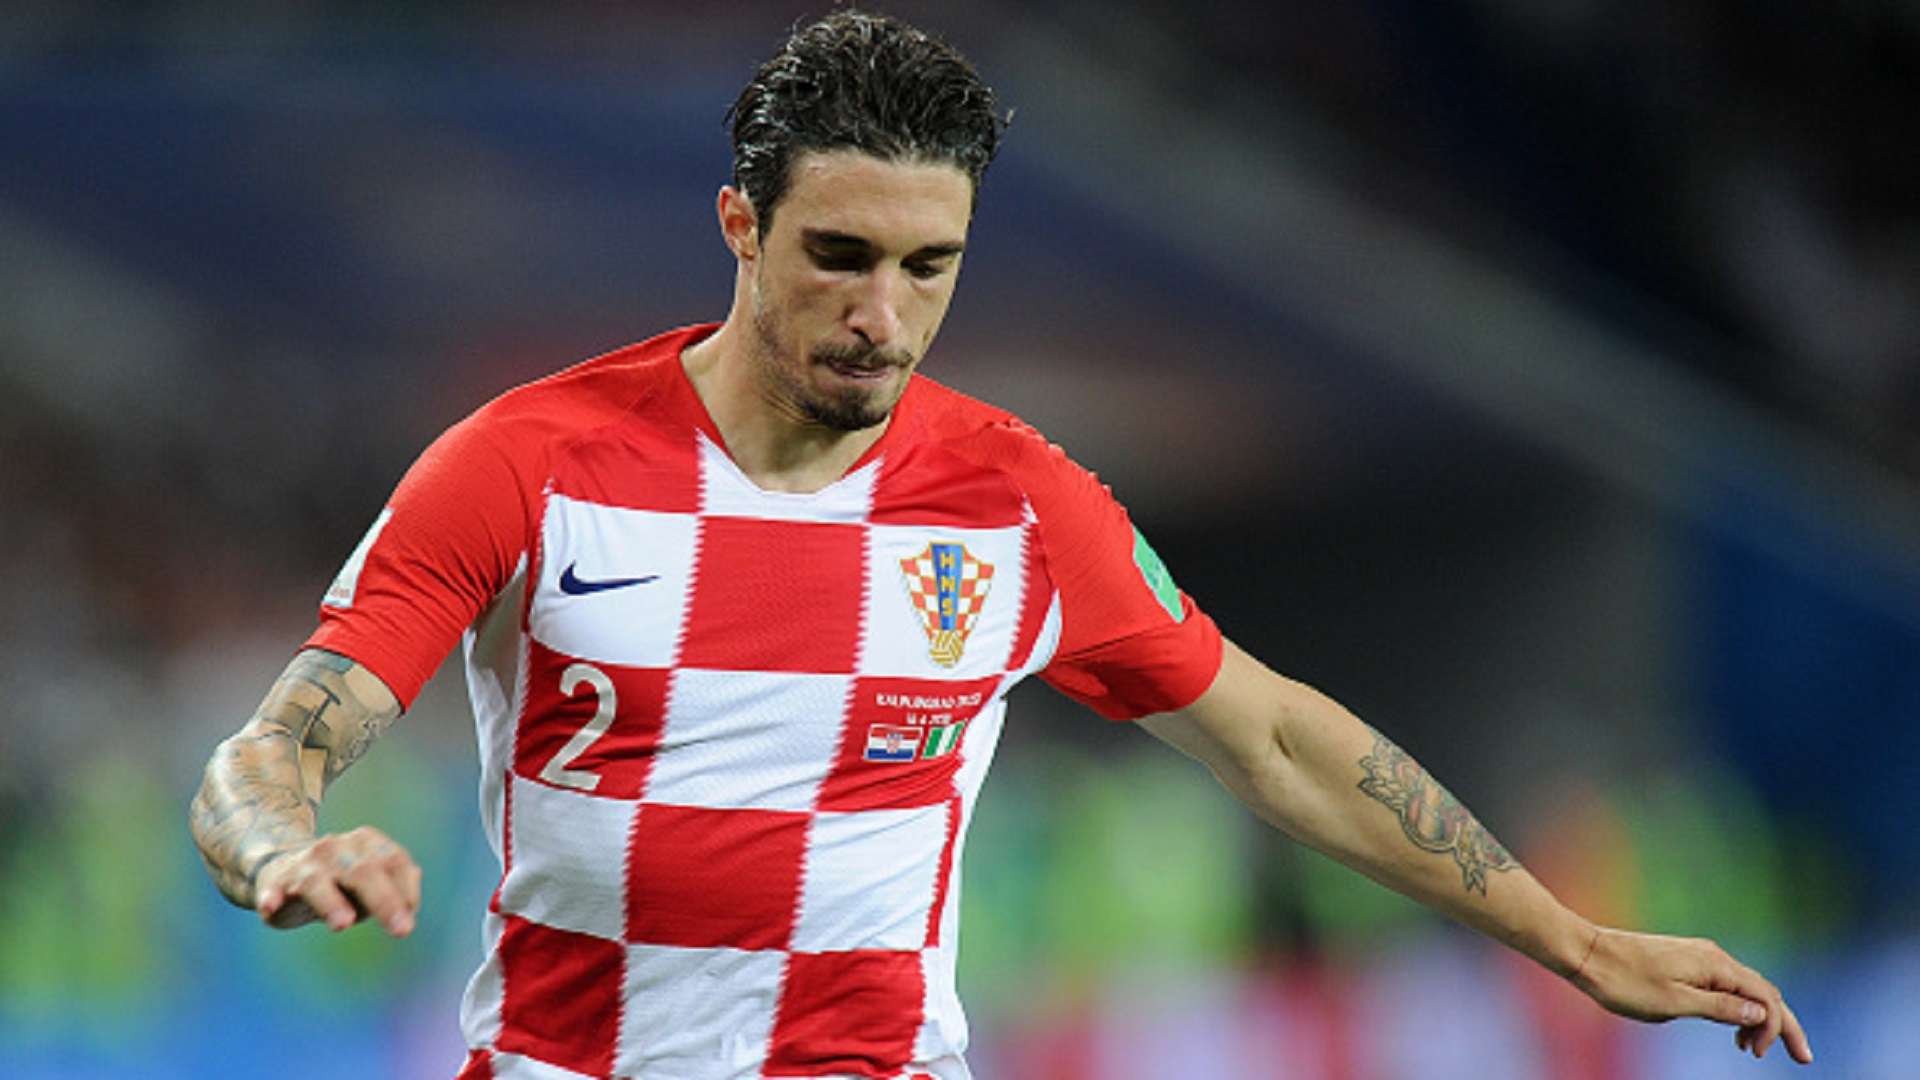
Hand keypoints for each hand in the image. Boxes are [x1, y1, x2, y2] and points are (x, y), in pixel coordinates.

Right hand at [252, 826, 421, 936]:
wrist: (281, 867)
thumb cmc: (340, 883)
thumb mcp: (371, 886)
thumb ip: (393, 894)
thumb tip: (407, 912)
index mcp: (366, 843)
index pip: (394, 861)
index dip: (406, 890)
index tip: (409, 921)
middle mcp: (337, 848)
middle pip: (364, 872)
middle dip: (385, 900)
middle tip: (403, 930)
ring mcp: (305, 864)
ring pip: (319, 882)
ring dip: (331, 903)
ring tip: (343, 924)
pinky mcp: (276, 883)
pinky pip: (273, 890)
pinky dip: (272, 898)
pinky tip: (270, 907)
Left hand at [1572, 926, 1811, 1063]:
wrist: (1587, 954)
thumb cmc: (1626, 981)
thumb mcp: (1674, 1003)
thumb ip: (1719, 1008)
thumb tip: (1759, 1013)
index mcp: (1715, 965)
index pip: (1765, 997)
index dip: (1775, 1028)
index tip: (1759, 1056)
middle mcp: (1713, 956)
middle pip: (1763, 991)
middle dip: (1782, 1024)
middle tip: (1803, 1058)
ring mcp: (1700, 957)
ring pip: (1744, 988)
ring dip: (1758, 1019)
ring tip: (1754, 1050)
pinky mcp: (1686, 961)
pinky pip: (1724, 985)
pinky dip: (1735, 1008)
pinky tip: (1732, 1029)